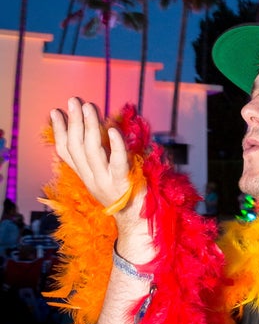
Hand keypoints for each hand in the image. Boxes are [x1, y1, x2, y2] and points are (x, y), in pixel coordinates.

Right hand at [50, 98, 153, 255]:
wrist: (139, 224)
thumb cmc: (127, 196)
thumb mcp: (106, 177)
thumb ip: (99, 159)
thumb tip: (95, 131)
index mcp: (86, 177)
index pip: (65, 152)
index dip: (59, 131)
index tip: (55, 111)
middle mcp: (92, 179)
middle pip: (77, 147)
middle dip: (74, 121)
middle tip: (74, 100)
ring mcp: (106, 182)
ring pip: (92, 151)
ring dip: (90, 126)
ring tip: (89, 106)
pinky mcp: (123, 184)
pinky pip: (117, 162)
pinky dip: (115, 145)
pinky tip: (113, 129)